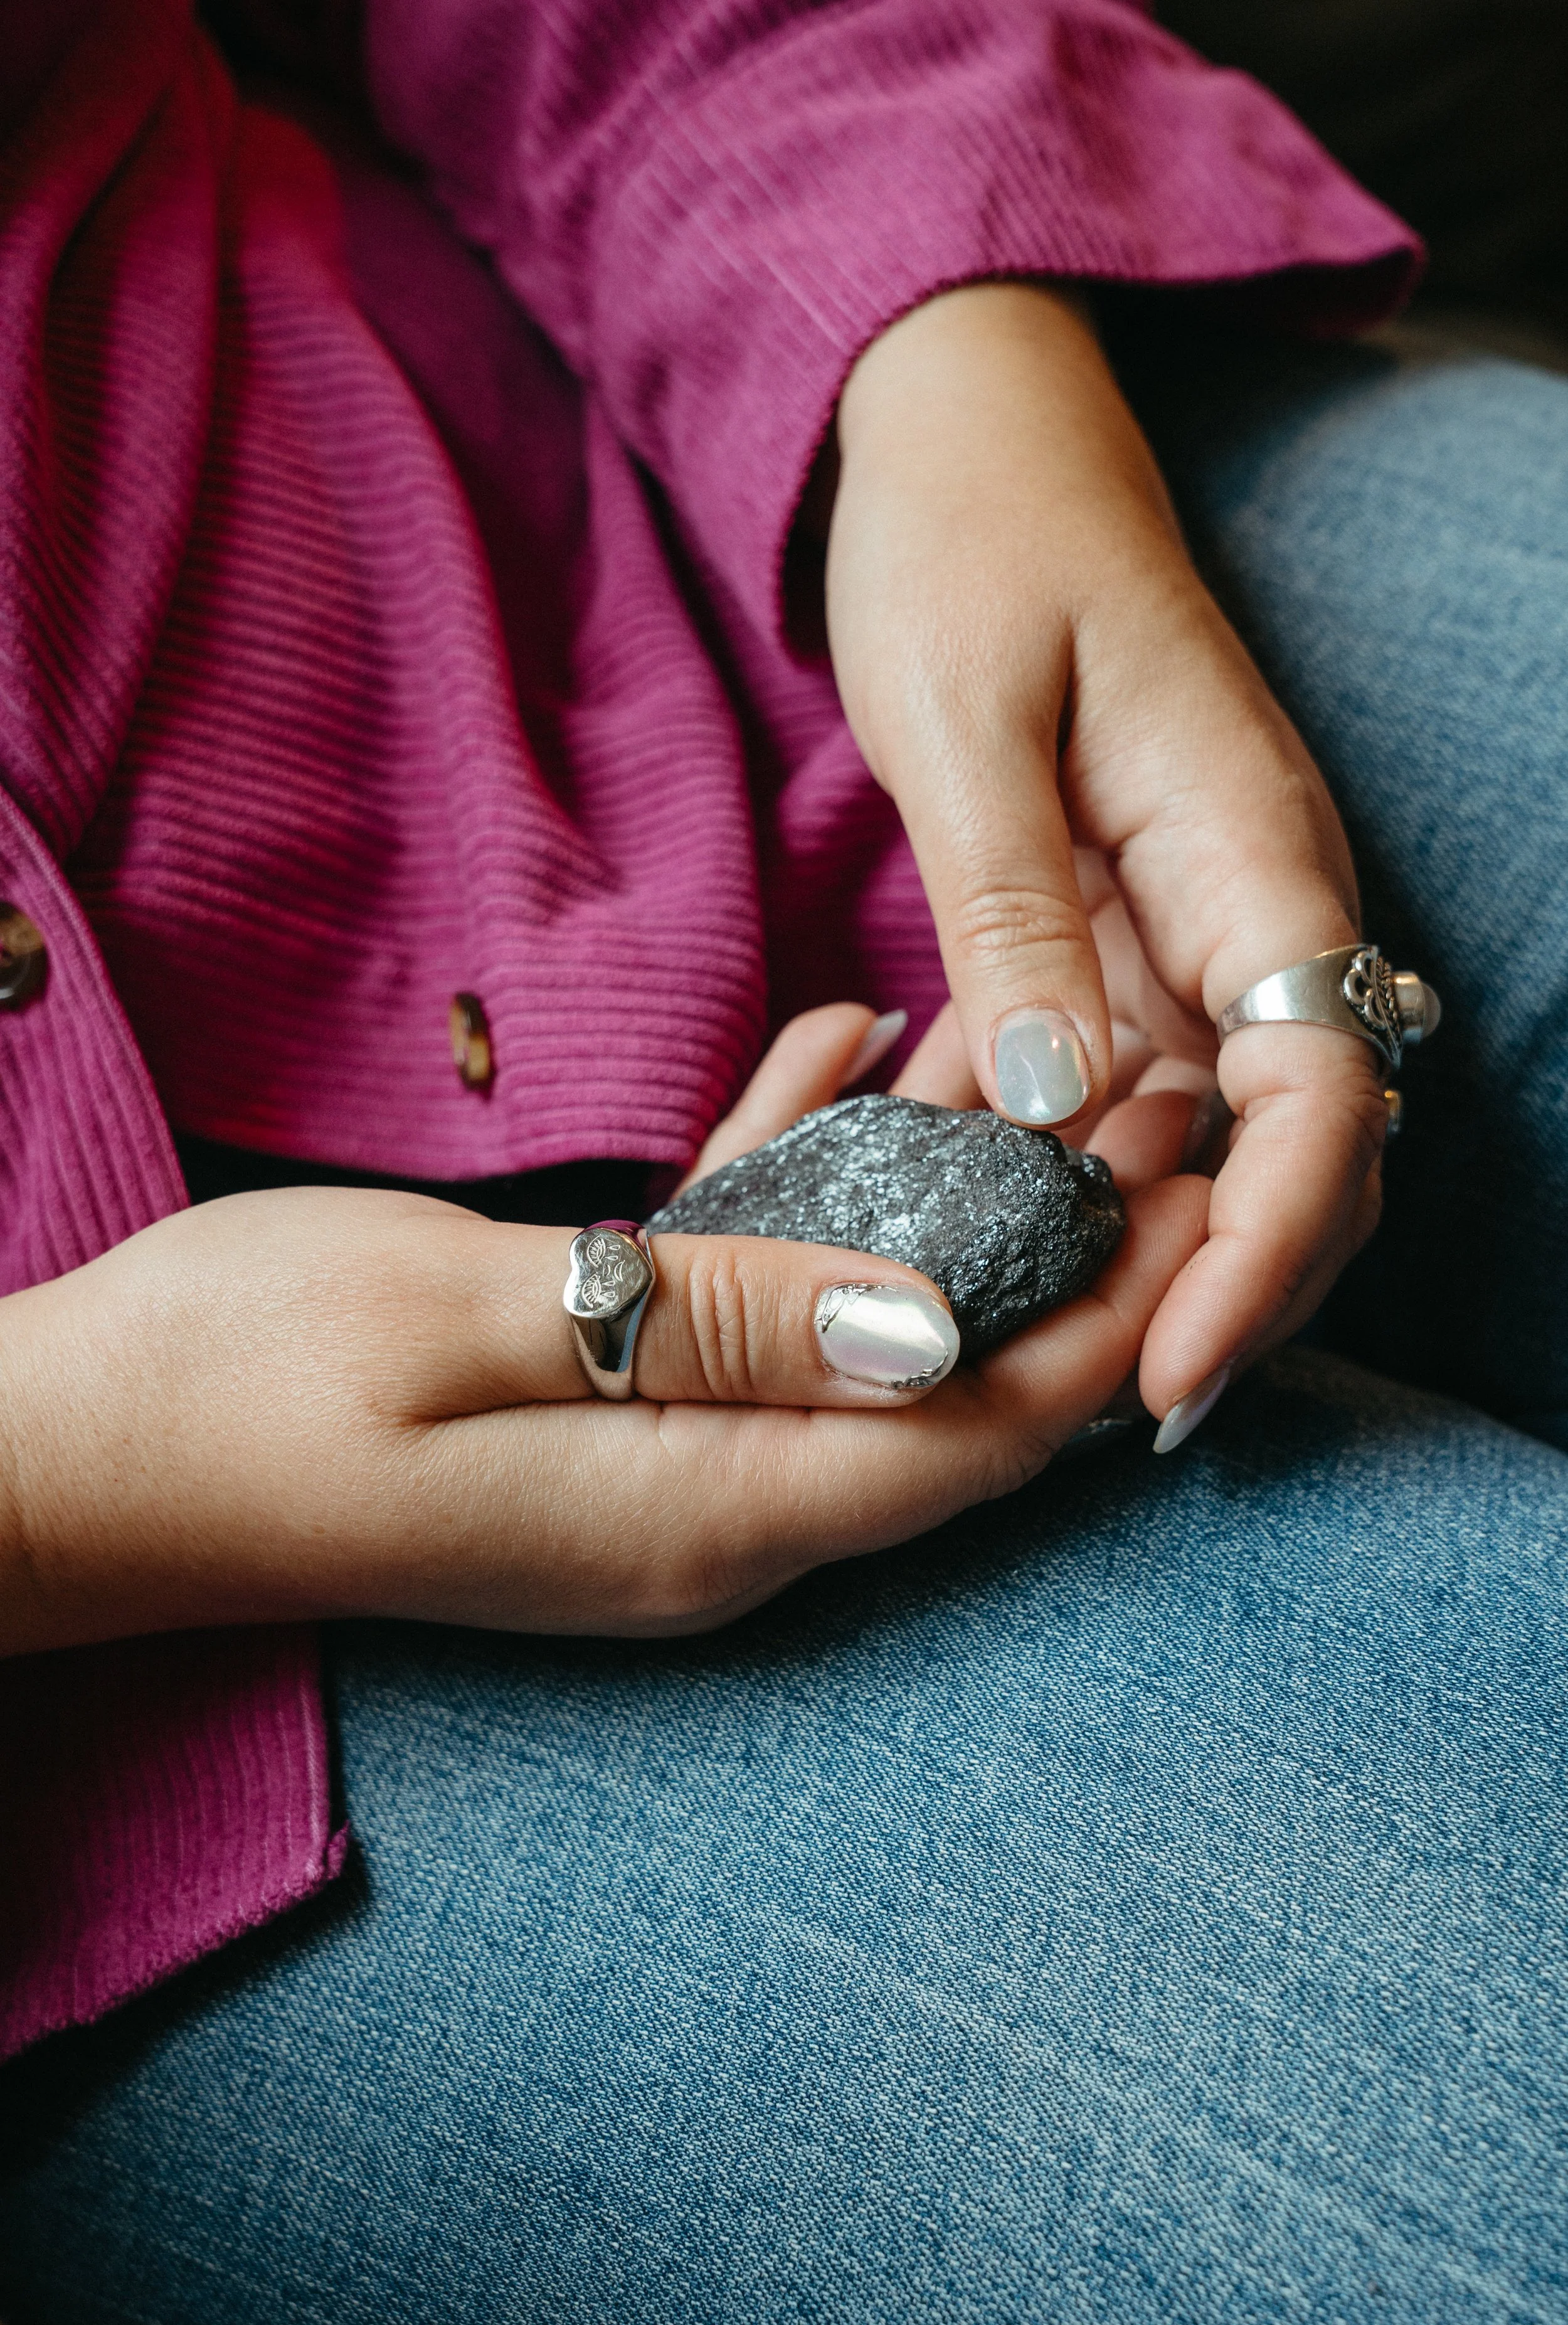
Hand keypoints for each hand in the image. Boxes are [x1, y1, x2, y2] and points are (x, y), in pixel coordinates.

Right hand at [0, 1004, 1207, 1656]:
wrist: (69, 1448)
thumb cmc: (242, 1380)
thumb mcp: (478, 1324)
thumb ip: (718, 1326)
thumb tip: (937, 1330)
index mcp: (705, 1509)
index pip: (972, 1432)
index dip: (1105, 1316)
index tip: (1200, 1182)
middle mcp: (709, 1506)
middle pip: (946, 1380)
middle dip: (1059, 1241)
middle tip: (1146, 1082)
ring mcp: (652, 1457)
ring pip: (856, 1321)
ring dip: (942, 1191)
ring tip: (1031, 1043)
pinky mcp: (596, 1397)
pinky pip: (746, 1294)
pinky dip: (805, 1180)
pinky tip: (843, 1051)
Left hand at [824, 283, 1388, 1424]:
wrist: (965, 436)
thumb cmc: (968, 541)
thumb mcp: (965, 721)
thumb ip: (1014, 914)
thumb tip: (1053, 1103)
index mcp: (1245, 846)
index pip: (1320, 1089)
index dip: (1272, 1246)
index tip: (1177, 1367)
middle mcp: (1246, 903)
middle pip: (1300, 1142)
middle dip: (1234, 1285)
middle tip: (1105, 1407)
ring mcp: (1191, 925)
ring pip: (1222, 1135)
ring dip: (1162, 1251)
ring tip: (1047, 1363)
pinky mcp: (1125, 932)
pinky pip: (1137, 1085)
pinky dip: (1089, 1173)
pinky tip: (1003, 1236)